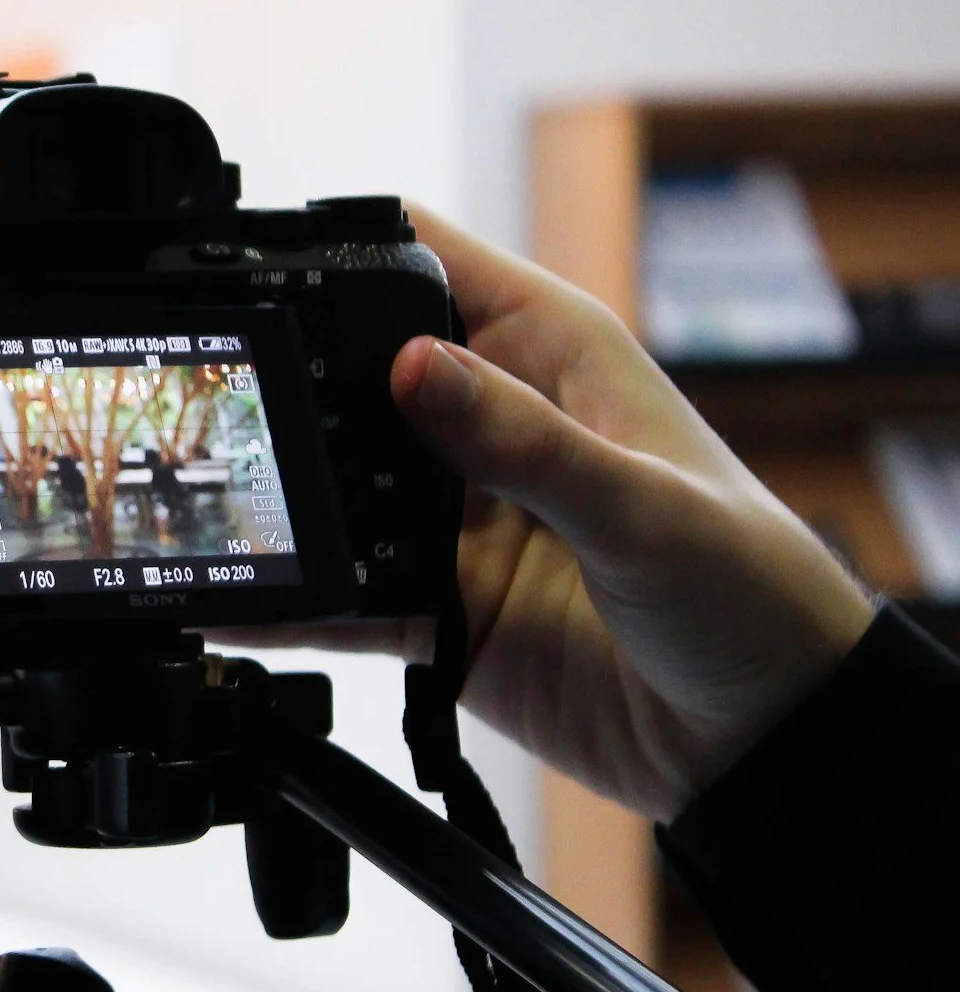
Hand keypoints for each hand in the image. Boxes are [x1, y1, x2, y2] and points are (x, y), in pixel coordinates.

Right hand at [244, 208, 875, 820]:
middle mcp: (489, 423)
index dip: (344, 252)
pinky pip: (341, 593)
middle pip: (352, 373)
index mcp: (547, 353)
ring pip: (336, 486)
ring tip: (225, 509)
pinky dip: (288, 600)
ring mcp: (456, 516)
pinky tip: (237, 601)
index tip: (268, 274)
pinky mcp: (437, 604)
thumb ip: (523, 439)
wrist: (766, 739)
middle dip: (289, 383)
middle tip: (230, 409)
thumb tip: (410, 365)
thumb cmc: (753, 591)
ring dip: (285, 497)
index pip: (424, 262)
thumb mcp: (643, 505)